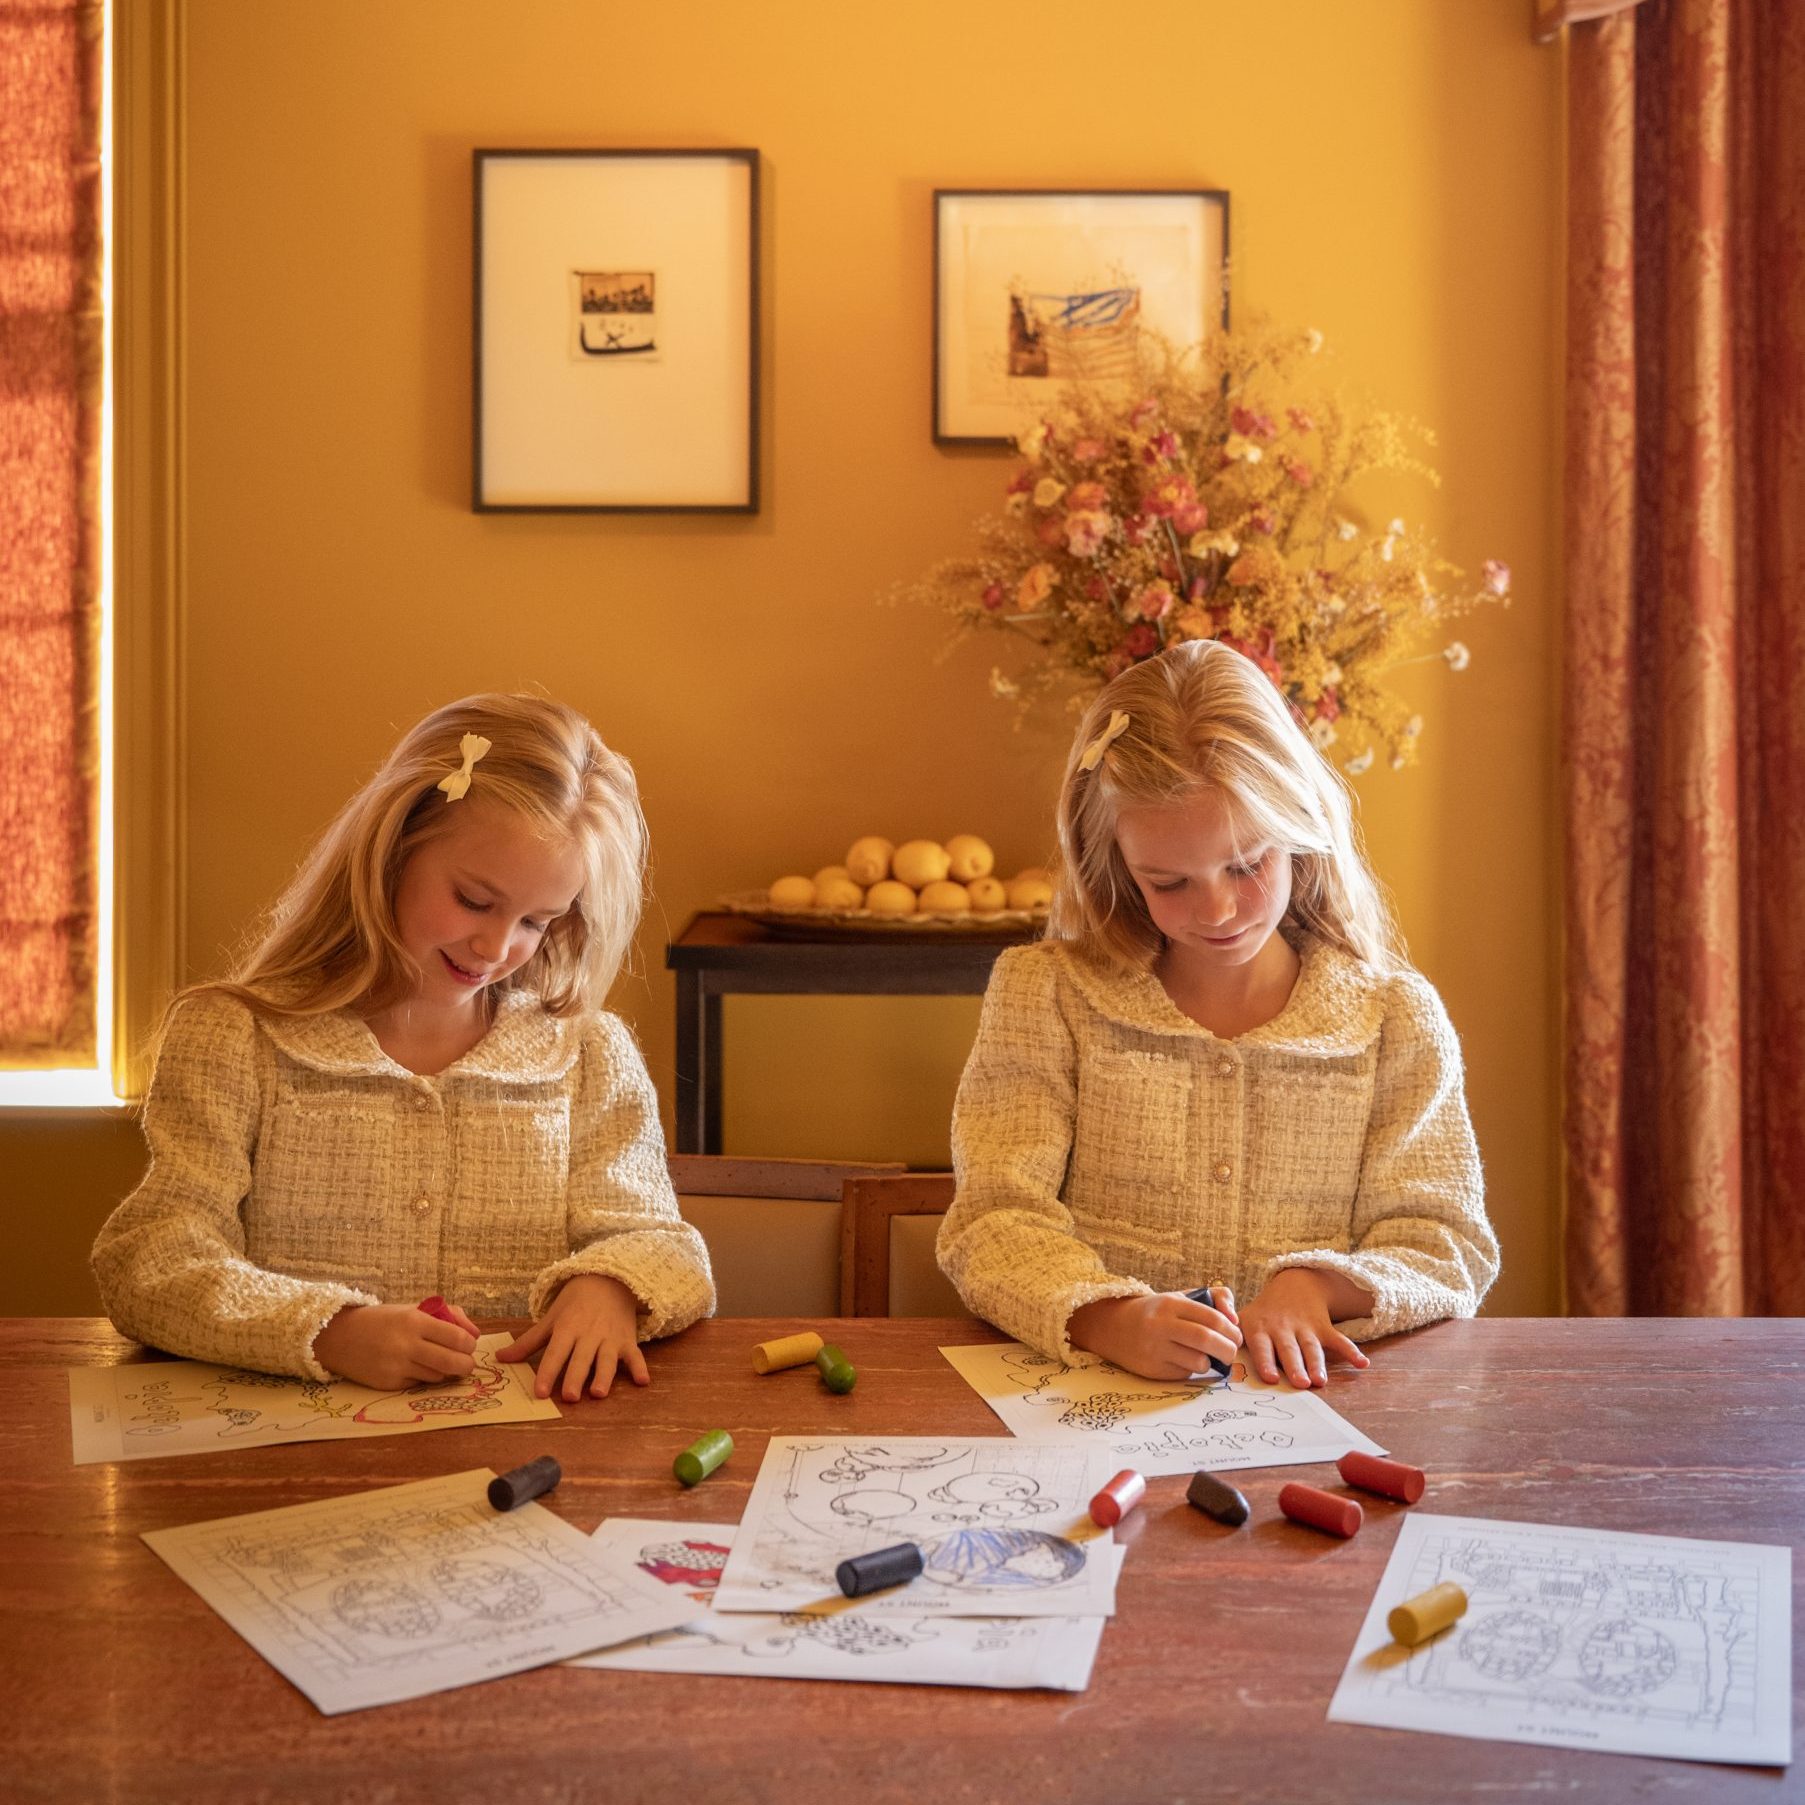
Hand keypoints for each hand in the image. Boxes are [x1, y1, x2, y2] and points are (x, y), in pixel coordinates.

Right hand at [313, 1302, 477, 1389]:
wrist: (338, 1337)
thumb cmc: (382, 1320)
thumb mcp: (413, 1309)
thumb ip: (449, 1315)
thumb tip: (475, 1334)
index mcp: (415, 1321)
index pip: (457, 1338)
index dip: (470, 1345)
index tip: (469, 1345)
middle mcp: (406, 1345)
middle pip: (453, 1362)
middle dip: (467, 1365)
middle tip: (467, 1363)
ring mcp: (396, 1367)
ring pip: (438, 1376)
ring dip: (446, 1372)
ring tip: (443, 1362)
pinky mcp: (388, 1384)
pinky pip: (419, 1384)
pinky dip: (425, 1378)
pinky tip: (418, 1368)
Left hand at [496, 1274, 647, 1401]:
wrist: (608, 1280)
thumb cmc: (575, 1303)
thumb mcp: (550, 1319)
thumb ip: (527, 1342)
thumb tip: (499, 1358)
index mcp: (567, 1329)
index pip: (555, 1353)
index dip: (547, 1373)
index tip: (540, 1392)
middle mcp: (589, 1334)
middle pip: (581, 1359)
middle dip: (575, 1377)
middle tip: (569, 1397)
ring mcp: (610, 1338)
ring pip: (607, 1359)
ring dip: (604, 1376)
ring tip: (598, 1393)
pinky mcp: (627, 1340)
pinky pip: (635, 1355)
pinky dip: (640, 1367)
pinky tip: (643, 1381)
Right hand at [1067, 1290, 1241, 1380]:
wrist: (1114, 1327)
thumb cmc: (1158, 1312)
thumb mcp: (1182, 1298)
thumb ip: (1215, 1299)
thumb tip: (1235, 1319)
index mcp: (1170, 1304)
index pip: (1212, 1318)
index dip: (1231, 1330)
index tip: (1236, 1337)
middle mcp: (1160, 1325)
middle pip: (1206, 1340)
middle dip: (1227, 1350)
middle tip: (1231, 1353)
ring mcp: (1154, 1349)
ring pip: (1198, 1362)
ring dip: (1210, 1363)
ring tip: (1209, 1358)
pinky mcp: (1151, 1370)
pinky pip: (1184, 1374)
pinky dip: (1192, 1370)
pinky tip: (1186, 1361)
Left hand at [1237, 1268, 1371, 1388]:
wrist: (1294, 1284)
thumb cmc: (1262, 1312)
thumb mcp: (1241, 1315)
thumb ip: (1228, 1333)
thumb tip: (1213, 1352)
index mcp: (1260, 1328)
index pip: (1262, 1346)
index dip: (1266, 1361)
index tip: (1270, 1378)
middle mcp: (1282, 1329)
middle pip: (1289, 1350)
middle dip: (1295, 1366)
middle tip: (1299, 1384)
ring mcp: (1304, 1328)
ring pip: (1312, 1347)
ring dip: (1317, 1363)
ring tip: (1320, 1381)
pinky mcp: (1323, 1328)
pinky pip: (1338, 1340)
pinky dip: (1352, 1351)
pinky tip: (1362, 1364)